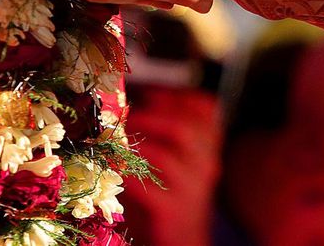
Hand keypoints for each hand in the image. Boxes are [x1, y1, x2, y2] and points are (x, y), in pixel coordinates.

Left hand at [125, 87, 221, 245]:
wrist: (180, 244)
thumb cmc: (169, 201)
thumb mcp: (172, 164)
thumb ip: (160, 137)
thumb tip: (128, 106)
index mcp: (209, 150)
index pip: (208, 110)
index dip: (178, 96)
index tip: (152, 93)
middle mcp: (207, 166)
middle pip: (185, 127)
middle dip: (151, 114)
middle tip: (128, 114)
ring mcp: (192, 189)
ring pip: (165, 153)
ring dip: (135, 142)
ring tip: (116, 140)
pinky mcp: (172, 211)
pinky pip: (146, 184)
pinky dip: (125, 172)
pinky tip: (114, 168)